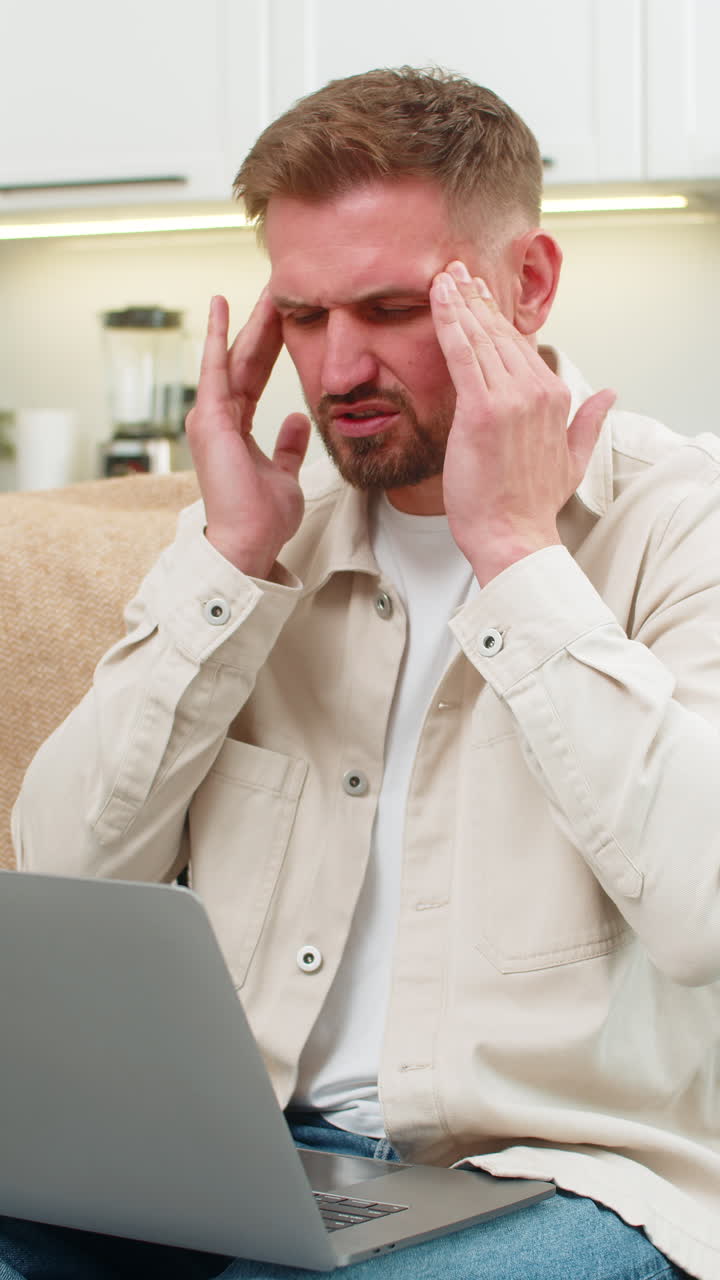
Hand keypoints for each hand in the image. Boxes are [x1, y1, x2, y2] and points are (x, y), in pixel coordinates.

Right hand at [185, 293, 310, 578]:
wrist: (249, 541)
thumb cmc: (263, 516)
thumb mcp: (285, 474)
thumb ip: (288, 446)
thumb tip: (298, 420)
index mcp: (235, 429)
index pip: (254, 376)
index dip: (269, 345)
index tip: (284, 316)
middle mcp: (218, 418)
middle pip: (245, 360)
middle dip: (262, 324)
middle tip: (278, 288)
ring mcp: (211, 417)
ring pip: (235, 357)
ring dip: (249, 321)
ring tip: (266, 289)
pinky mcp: (210, 419)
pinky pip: (215, 368)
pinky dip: (218, 336)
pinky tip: (222, 305)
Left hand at [430, 262, 615, 585]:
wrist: (513, 536)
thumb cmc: (532, 505)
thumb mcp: (573, 460)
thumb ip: (590, 423)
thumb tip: (611, 394)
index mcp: (556, 398)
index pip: (521, 346)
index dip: (496, 317)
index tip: (478, 294)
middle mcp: (536, 391)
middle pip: (500, 334)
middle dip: (475, 300)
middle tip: (455, 272)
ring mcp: (510, 398)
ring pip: (480, 338)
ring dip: (459, 302)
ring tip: (443, 277)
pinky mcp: (482, 410)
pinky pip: (462, 354)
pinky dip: (449, 321)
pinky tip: (438, 297)